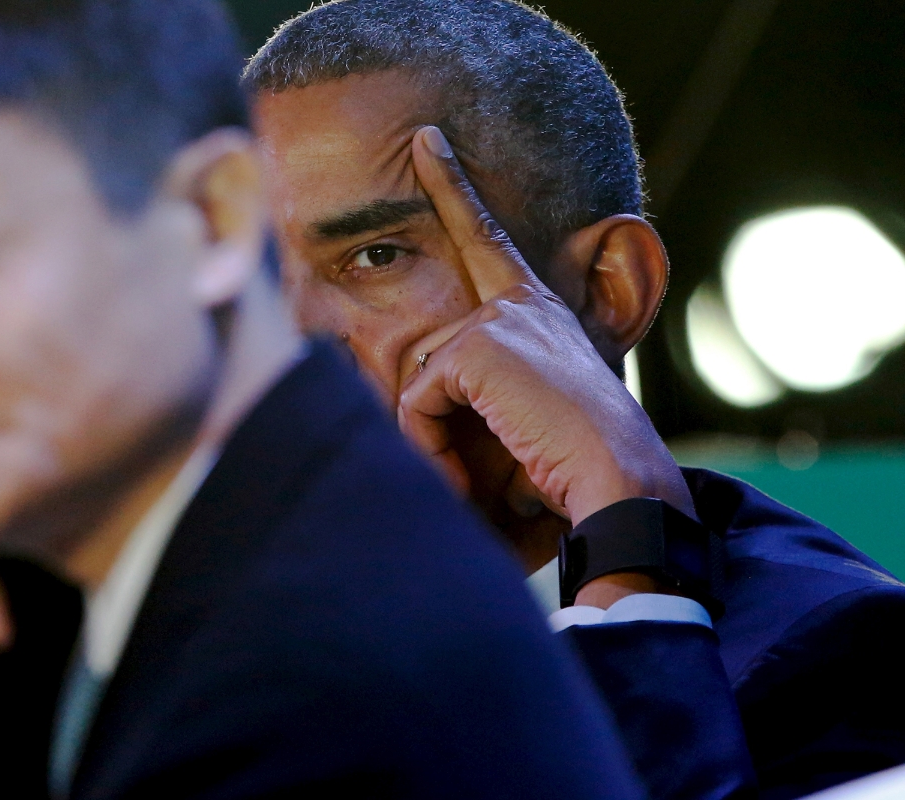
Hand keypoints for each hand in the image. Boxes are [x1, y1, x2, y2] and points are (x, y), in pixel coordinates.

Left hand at [398, 127, 694, 598]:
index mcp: (539, 312)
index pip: (488, 239)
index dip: (454, 187)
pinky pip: (416, 401)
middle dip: (431, 422)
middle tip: (474, 477)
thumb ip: (485, 392)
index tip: (426, 140)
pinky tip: (467, 477)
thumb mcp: (530, 417)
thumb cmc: (580, 467)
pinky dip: (429, 445)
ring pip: (420, 384)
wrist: (623, 486)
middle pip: (430, 354)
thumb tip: (415, 401)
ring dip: (437, 441)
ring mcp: (500, 320)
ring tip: (487, 481)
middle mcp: (521, 305)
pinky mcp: (479, 348)